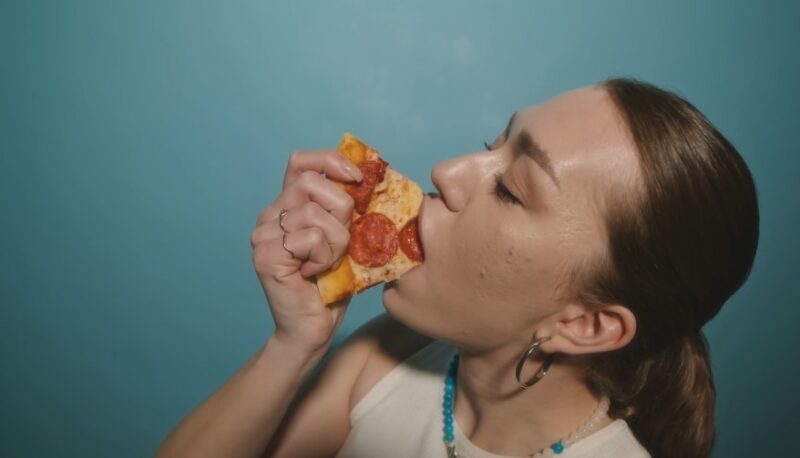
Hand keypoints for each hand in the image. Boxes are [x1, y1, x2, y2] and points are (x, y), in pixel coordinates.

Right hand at [251, 150, 362, 353]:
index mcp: (287, 207)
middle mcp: (269, 216)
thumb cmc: (332, 286)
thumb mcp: (346, 238)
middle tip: (343, 241)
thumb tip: (370, 177)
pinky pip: (311, 238)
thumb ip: (347, 209)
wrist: (312, 330)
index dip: (330, 161)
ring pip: (315, 213)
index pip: (300, 162)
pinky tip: (315, 275)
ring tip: (328, 264)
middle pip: (311, 183)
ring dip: (337, 242)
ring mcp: (263, 235)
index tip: (357, 178)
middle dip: (341, 209)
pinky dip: (325, 258)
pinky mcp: (266, 255)